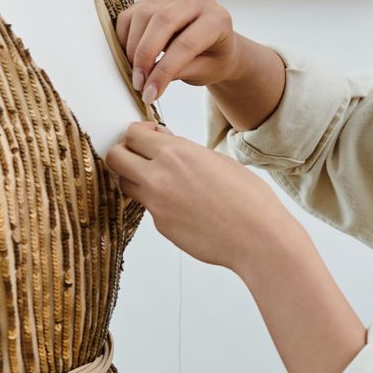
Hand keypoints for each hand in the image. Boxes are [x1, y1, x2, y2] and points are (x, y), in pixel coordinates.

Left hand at [103, 121, 296, 273]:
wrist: (258, 237)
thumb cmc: (248, 199)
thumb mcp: (217, 160)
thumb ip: (183, 150)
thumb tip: (163, 143)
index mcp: (176, 152)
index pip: (131, 134)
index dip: (136, 134)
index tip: (145, 137)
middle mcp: (160, 176)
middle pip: (115, 157)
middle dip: (123, 154)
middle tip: (138, 157)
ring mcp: (156, 203)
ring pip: (124, 184)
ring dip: (134, 179)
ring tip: (158, 182)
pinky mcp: (160, 226)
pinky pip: (147, 208)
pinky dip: (157, 204)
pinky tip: (182, 207)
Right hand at [116, 0, 239, 103]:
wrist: (215, 45)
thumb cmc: (213, 60)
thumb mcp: (204, 72)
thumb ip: (180, 72)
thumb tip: (149, 80)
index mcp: (218, 20)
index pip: (186, 43)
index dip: (165, 70)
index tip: (151, 93)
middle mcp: (198, 0)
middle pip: (163, 21)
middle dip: (145, 55)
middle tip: (138, 82)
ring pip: (143, 15)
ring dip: (133, 47)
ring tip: (136, 72)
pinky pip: (131, 14)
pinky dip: (125, 37)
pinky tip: (130, 56)